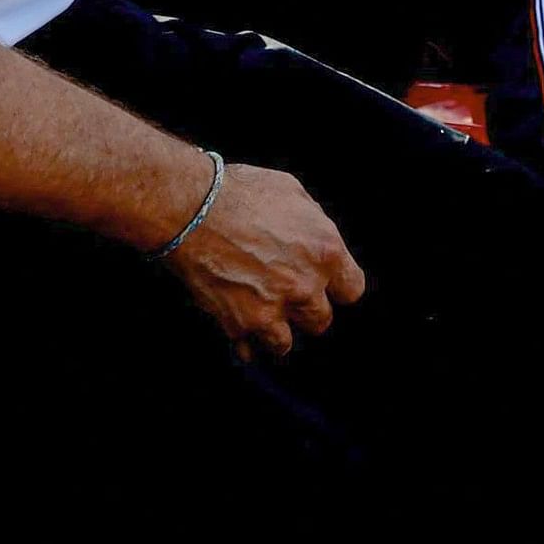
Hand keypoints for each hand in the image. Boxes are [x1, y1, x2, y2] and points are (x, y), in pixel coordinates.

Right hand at [163, 162, 365, 361]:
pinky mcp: (238, 323)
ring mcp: (272, 309)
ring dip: (278, 333)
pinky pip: (249, 349)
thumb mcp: (294, 193)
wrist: (192, 210)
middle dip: (307, 310)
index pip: (351, 289)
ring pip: (286, 343)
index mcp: (326, 252)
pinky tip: (243, 336)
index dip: (338, 287)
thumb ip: (313, 224)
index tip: (327, 286)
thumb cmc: (241, 193)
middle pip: (321, 320)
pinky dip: (246, 344)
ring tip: (267, 322)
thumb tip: (315, 237)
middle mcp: (305, 286)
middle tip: (290, 299)